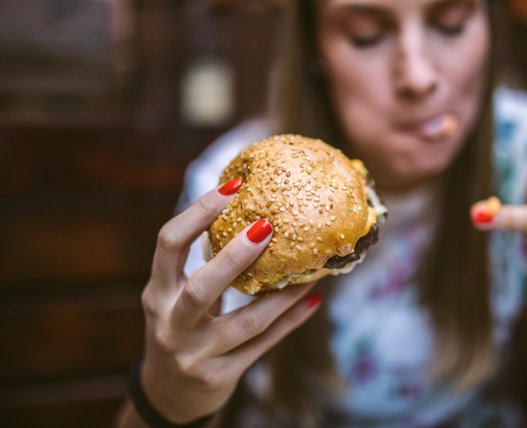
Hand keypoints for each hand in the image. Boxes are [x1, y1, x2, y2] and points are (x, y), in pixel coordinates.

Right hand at [139, 183, 320, 422]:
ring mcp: (193, 354)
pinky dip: (290, 322)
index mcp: (158, 292)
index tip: (232, 188)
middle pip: (201, 288)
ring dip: (281, 295)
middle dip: (234, 257)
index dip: (197, 213)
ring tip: (310, 271)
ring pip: (243, 323)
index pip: (168, 244)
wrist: (168, 394)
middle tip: (267, 226)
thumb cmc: (181, 328)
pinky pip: (262, 345)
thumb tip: (252, 215)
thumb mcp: (176, 297)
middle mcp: (170, 323)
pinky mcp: (219, 376)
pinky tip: (313, 300)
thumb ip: (201, 266)